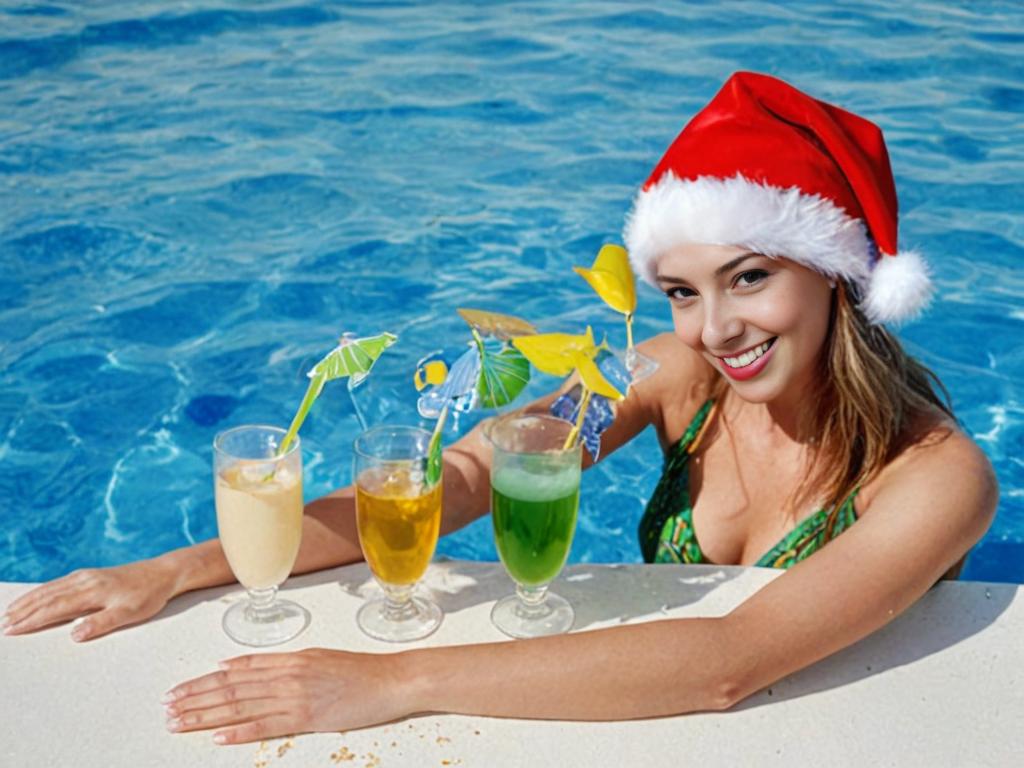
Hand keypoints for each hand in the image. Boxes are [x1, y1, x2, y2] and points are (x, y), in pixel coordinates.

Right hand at [3, 559, 180, 640]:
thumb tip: (75, 635)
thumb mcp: (130, 613)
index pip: (54, 607)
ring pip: (51, 588)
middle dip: (23, 610)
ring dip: (30, 600)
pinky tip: (37, 596)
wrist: (164, 573)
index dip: (31, 619)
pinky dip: (43, 590)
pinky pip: (60, 583)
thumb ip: (102, 623)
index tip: (12, 629)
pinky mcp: (91, 575)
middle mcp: (85, 580)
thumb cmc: (149, 595)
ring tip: (11, 610)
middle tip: (3, 623)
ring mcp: (87, 576)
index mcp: (92, 591)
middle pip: (47, 596)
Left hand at [162, 648, 412, 743]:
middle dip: (195, 698)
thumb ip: (282, 664)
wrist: (392, 680)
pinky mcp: (308, 715)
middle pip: (231, 688)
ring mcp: (297, 695)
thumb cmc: (359, 672)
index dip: (204, 682)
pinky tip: (218, 736)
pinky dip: (240, 730)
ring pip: (241, 705)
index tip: (180, 690)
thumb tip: (242, 668)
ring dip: (206, 714)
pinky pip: (267, 725)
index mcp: (290, 659)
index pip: (236, 672)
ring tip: (179, 722)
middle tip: (166, 708)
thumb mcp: (317, 659)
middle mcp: (288, 674)